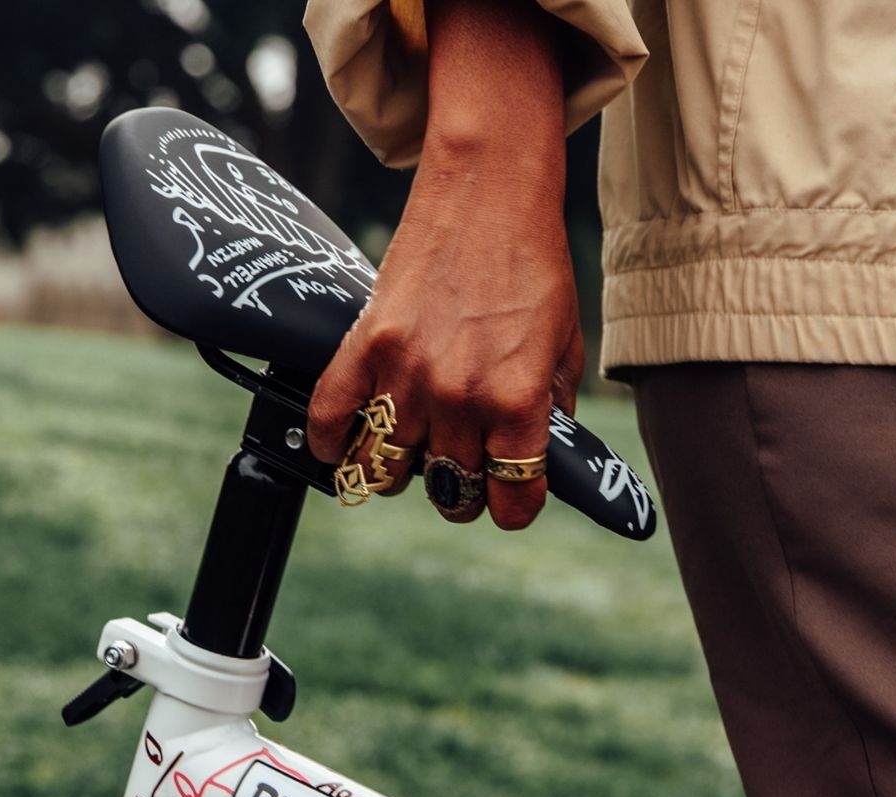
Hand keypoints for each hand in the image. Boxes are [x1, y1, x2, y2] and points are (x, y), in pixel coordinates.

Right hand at [307, 0, 580, 531]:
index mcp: (517, 403)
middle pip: (450, 493)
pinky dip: (332, 443)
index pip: (511, 504)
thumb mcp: (566, 348)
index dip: (515, 505)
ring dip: (400, 470)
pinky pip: (330, 420)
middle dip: (462, 490)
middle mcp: (459, 397)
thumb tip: (533, 461)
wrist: (489, 190)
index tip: (511, 492)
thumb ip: (550, 413)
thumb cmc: (534, 265)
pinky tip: (344, 444)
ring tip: (413, 449)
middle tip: (465, 464)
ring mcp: (406, 374)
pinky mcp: (364, 345)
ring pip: (386, 471)